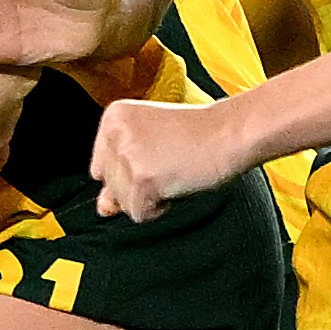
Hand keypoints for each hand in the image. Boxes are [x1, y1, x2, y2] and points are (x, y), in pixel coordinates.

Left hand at [88, 94, 256, 220]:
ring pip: (123, 203)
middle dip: (138, 185)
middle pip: (109, 187)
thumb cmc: (197, 135)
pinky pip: (140, 213)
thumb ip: (119, 174)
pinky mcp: (142, 178)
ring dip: (150, 196)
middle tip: (169, 162)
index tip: (158, 155)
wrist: (230, 132)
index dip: (130, 171)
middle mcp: (114, 133)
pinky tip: (176, 182)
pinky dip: (159, 208)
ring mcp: (127, 155)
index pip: (100, 168)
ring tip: (173, 170)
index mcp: (113, 116)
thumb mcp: (150, 144)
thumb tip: (103, 208)